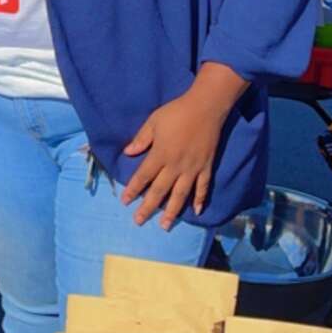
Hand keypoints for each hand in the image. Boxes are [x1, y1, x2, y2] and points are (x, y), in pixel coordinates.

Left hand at [121, 64, 248, 229]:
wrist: (206, 107)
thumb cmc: (177, 112)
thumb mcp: (153, 122)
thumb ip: (141, 139)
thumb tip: (127, 153)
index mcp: (161, 154)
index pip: (144, 176)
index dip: (133, 189)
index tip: (125, 201)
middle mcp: (176, 166)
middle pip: (160, 190)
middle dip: (148, 207)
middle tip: (139, 221)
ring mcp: (192, 168)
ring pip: (181, 194)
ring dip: (172, 211)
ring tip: (165, 225)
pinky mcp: (206, 167)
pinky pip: (203, 187)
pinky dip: (200, 200)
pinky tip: (196, 212)